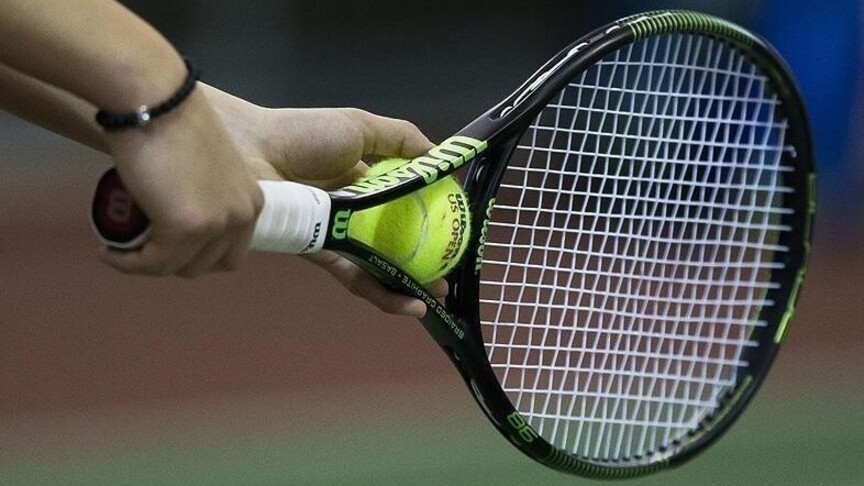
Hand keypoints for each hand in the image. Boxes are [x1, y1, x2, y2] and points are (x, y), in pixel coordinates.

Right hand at [101, 88, 262, 277]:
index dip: (195, 255)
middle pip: (206, 265)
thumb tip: (179, 219)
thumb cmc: (170, 121)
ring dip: (146, 264)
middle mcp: (243, 215)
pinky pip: (152, 263)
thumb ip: (206, 194)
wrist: (153, 98)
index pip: (229, 252)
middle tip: (139, 245)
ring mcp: (217, 223)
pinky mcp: (186, 228)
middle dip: (171, 261)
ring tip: (120, 247)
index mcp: (253, 200)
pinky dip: (128, 263)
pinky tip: (110, 251)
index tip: (164, 245)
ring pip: (177, 267)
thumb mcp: (205, 166)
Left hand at [204, 86, 444, 316]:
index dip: (423, 219)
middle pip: (390, 239)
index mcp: (358, 178)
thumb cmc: (301, 134)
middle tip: (447, 274)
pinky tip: (409, 301)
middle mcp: (348, 209)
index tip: (449, 231)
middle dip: (419, 259)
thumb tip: (440, 158)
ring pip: (375, 263)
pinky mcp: (319, 252)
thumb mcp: (360, 127)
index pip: (398, 204)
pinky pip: (354, 275)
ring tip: (434, 294)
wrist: (252, 152)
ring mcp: (334, 233)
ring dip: (406, 282)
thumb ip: (401, 139)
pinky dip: (382, 292)